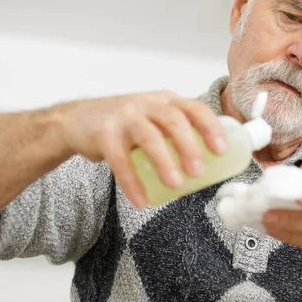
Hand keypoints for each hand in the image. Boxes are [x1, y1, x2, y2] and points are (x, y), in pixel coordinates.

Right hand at [51, 91, 226, 207]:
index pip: (195, 108)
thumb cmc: (128, 125)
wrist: (78, 120)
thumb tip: (213, 167)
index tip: (222, 150)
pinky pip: (119, 159)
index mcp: (167, 101)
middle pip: (174, 119)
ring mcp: (124, 116)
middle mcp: (148, 103)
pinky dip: (132, 181)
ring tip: (176, 185)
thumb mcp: (156, 121)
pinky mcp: (103, 132)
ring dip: (164, 161)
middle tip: (199, 172)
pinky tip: (141, 200)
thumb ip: (178, 135)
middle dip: (190, 145)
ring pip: (148, 136)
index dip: (211, 127)